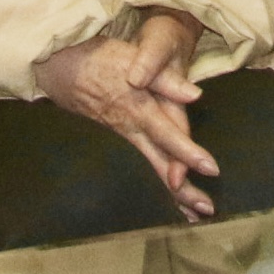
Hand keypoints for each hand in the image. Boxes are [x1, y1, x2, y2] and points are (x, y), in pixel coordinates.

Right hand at [35, 16, 219, 217]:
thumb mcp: (133, 60)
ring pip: (154, 166)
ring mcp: (126, 134)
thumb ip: (166, 80)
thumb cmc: (101, 60)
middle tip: (207, 210)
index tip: (212, 169)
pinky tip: (173, 189)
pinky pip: (147, 159)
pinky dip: (162, 176)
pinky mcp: (123, 133)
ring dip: (175, 191)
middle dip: (183, 190)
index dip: (188, 153)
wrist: (61, 69)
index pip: (169, 136)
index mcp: (140, 110)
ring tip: (194, 214)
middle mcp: (133, 129)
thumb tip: (195, 95)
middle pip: (161, 164)